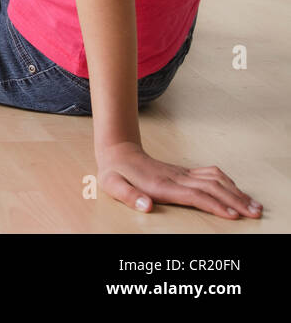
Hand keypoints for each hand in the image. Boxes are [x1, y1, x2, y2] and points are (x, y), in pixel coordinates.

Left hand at [97, 140, 262, 218]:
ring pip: (215, 179)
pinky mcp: (184, 171)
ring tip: (254, 205)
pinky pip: (211, 174)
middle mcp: (176, 177)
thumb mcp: (112, 185)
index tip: (233, 215)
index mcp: (162, 184)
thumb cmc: (115, 173)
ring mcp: (182, 173)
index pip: (195, 195)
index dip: (214, 205)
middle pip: (212, 188)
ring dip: (236, 192)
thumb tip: (146, 206)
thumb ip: (129, 196)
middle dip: (235, 201)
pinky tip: (237, 191)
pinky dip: (228, 182)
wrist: (118, 152)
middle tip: (255, 213)